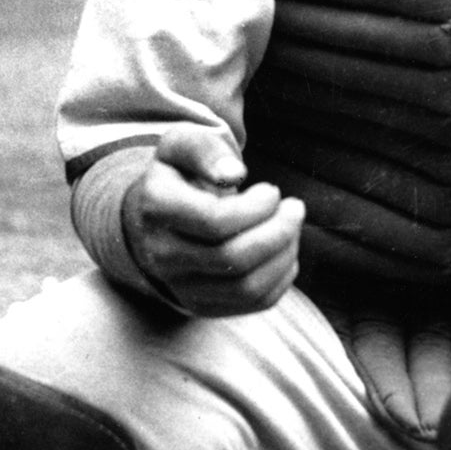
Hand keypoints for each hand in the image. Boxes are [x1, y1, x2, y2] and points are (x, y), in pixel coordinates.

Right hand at [121, 125, 302, 315]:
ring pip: (246, 286)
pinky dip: (282, 276)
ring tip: (292, 226)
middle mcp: (162, 254)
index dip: (256, 208)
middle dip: (278, 231)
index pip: (213, 221)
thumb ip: (206, 150)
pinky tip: (284, 249)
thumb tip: (234, 174)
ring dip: (284, 254)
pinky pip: (254, 302)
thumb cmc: (180, 174)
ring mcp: (181, 286)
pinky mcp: (203, 305)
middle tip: (294, 208)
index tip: (272, 191)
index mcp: (156, 208)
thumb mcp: (184, 144)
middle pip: (232, 257)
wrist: (159, 218)